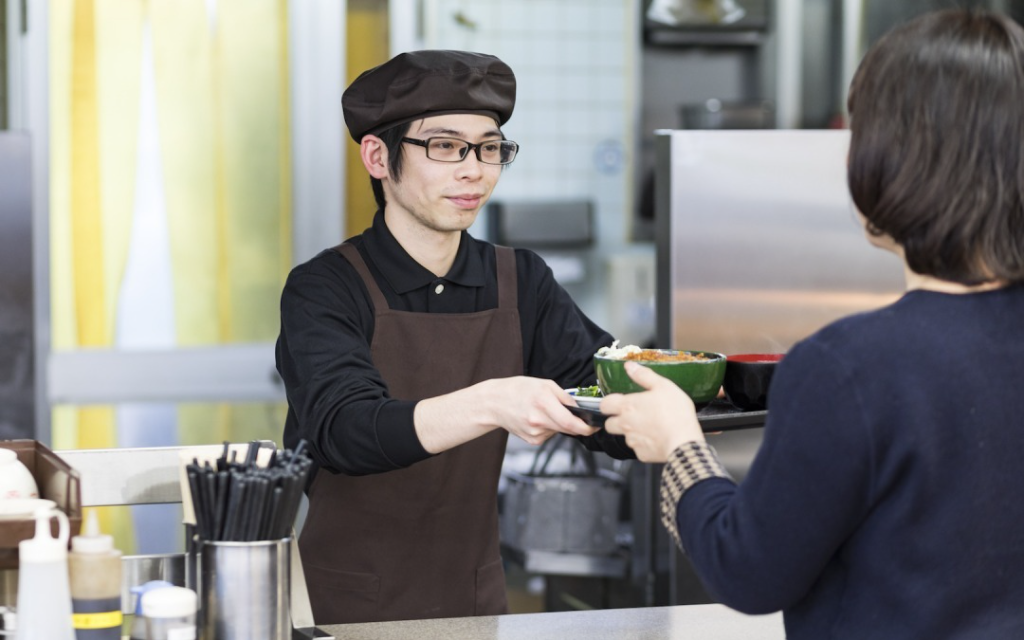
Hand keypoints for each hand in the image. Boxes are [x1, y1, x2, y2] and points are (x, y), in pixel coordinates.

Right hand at [483, 377, 598, 444]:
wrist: (494, 403)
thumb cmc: (517, 390)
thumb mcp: (544, 384)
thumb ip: (565, 397)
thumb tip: (580, 408)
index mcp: (543, 403)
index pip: (571, 423)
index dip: (588, 427)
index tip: (596, 425)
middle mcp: (538, 421)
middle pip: (568, 429)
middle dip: (577, 424)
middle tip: (577, 415)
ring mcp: (534, 433)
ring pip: (559, 431)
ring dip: (560, 424)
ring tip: (545, 411)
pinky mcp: (532, 440)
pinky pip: (549, 435)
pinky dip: (550, 427)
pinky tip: (537, 418)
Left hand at [601, 362, 703, 461]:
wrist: (684, 442)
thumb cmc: (676, 413)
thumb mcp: (663, 386)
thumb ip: (644, 376)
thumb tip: (629, 366)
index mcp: (627, 406)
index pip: (604, 405)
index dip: (608, 403)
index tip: (617, 403)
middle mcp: (625, 424)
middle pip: (609, 424)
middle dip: (617, 420)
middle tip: (634, 416)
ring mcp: (632, 441)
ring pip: (625, 437)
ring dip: (633, 432)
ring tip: (651, 427)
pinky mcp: (641, 455)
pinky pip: (639, 449)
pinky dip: (645, 444)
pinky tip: (658, 439)